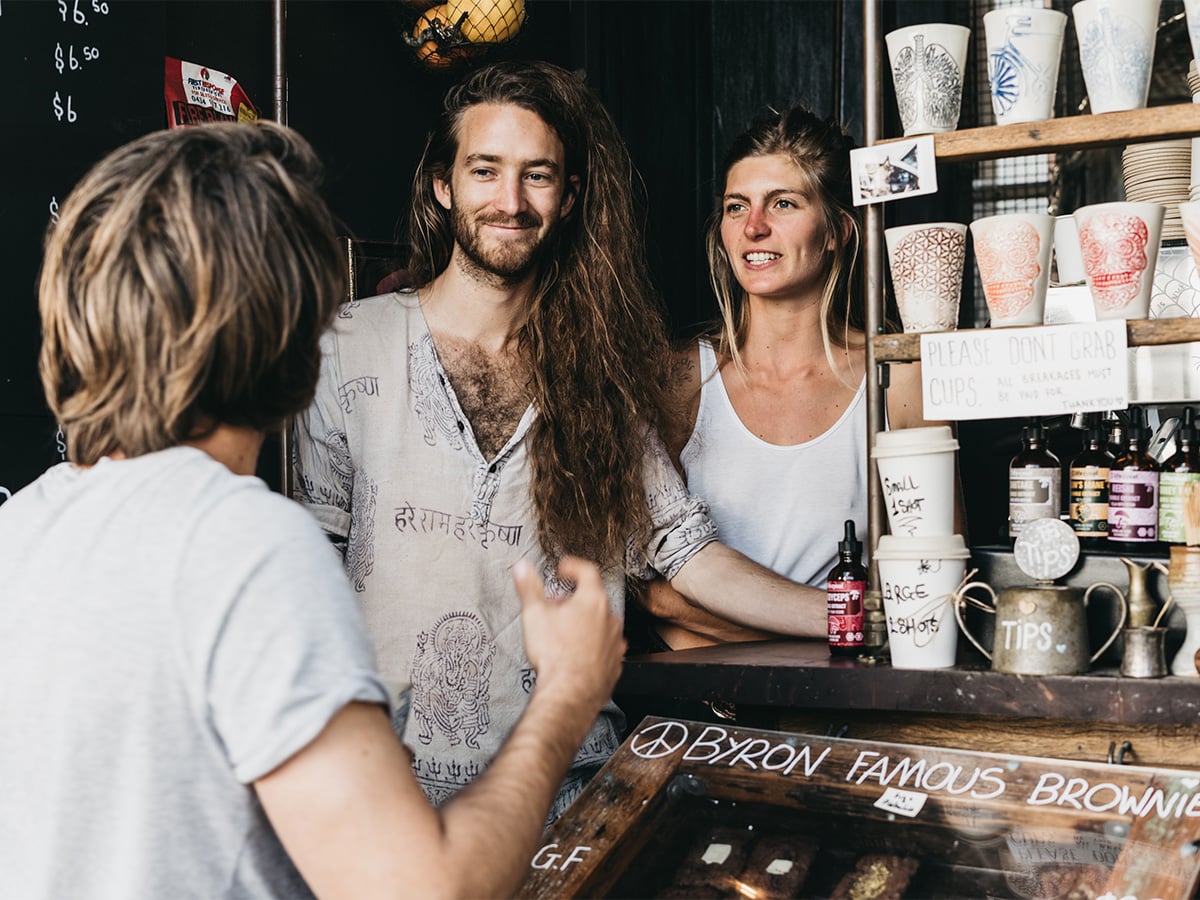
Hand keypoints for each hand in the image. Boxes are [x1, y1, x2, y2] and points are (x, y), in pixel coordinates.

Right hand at [512, 556, 624, 715]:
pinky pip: (604, 648)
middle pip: (593, 599)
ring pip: (600, 624)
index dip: (573, 567)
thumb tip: (522, 568)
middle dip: (574, 599)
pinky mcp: (614, 664)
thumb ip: (528, 587)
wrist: (570, 693)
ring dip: (584, 623)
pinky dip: (592, 645)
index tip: (564, 569)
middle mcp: (609, 619)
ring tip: (564, 631)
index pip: (588, 572)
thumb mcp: (534, 614)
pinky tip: (577, 653)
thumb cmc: (555, 656)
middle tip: (556, 606)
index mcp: (593, 601)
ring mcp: (614, 642)